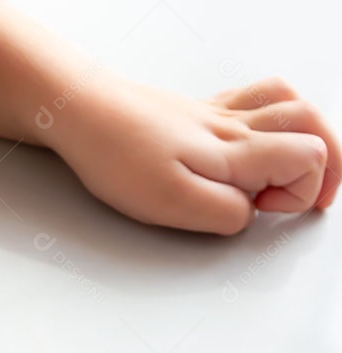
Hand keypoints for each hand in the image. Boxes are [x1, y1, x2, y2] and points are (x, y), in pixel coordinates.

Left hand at [53, 76, 339, 234]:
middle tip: (311, 195)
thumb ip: (224, 214)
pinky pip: (252, 98)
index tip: (266, 208)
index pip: (308, 156)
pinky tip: (251, 138)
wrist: (76, 111)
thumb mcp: (172, 203)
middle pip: (310, 122)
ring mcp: (214, 114)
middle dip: (328, 159)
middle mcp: (232, 126)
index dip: (302, 189)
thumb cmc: (115, 155)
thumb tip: (248, 214)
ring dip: (305, 131)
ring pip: (286, 102)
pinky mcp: (192, 111)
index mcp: (234, 150)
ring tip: (295, 162)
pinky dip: (270, 115)